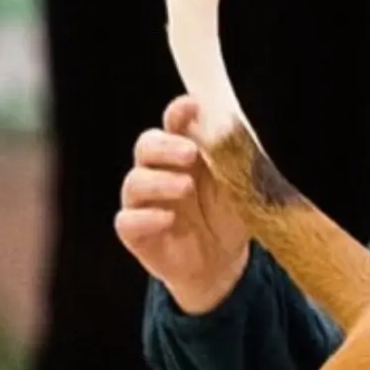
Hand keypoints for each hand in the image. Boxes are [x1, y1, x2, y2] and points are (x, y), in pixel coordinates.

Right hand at [115, 94, 250, 313]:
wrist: (223, 265)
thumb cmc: (228, 218)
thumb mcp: (242, 190)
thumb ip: (237, 162)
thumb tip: (236, 130)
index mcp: (184, 155)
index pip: (174, 125)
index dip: (179, 113)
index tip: (192, 105)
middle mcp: (159, 172)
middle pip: (146, 146)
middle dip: (166, 146)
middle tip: (190, 152)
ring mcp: (144, 202)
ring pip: (134, 182)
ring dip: (159, 181)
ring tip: (186, 186)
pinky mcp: (135, 232)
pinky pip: (128, 220)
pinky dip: (146, 217)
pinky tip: (167, 218)